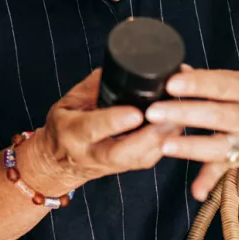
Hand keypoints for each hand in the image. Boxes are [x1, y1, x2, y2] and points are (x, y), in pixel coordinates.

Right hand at [21, 70, 174, 195]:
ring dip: (163, 140)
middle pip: (122, 152)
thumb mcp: (67, 102)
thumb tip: (118, 71)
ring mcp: (110, 165)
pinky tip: (177, 125)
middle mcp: (91, 153)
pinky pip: (148, 159)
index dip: (115, 122)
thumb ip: (91, 87)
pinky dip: (165, 142)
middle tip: (169, 117)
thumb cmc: (63, 127)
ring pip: (140, 159)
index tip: (136, 112)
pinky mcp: (126, 168)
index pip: (93, 129)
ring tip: (180, 117)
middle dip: (149, 136)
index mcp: (72, 133)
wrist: (58, 163)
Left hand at [144, 67, 238, 201]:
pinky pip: (222, 170)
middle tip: (154, 112)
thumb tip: (178, 69)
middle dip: (183, 113)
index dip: (197, 84)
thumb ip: (211, 80)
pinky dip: (208, 181)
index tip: (171, 83)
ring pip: (218, 144)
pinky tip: (196, 190)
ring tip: (165, 145)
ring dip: (191, 146)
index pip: (222, 84)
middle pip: (216, 114)